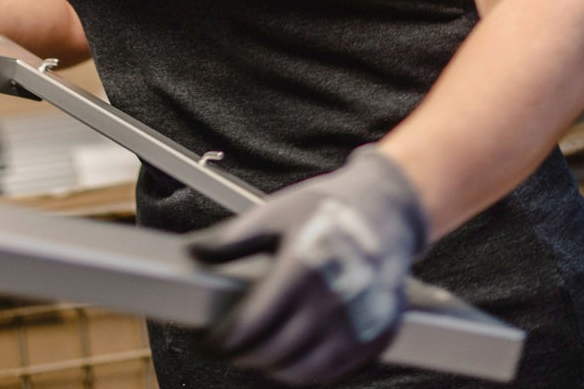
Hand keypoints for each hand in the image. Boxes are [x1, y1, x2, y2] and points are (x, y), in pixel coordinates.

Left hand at [187, 147, 427, 384]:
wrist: (388, 212)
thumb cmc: (331, 210)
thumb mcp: (277, 212)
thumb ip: (233, 238)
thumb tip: (195, 251)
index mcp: (301, 272)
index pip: (249, 327)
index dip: (220, 341)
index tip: (207, 342)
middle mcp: (330, 304)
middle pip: (270, 354)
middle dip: (241, 356)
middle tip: (227, 348)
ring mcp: (356, 327)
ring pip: (299, 373)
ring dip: (270, 369)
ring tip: (256, 353)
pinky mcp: (375, 340)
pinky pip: (331, 373)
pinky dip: (305, 372)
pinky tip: (290, 357)